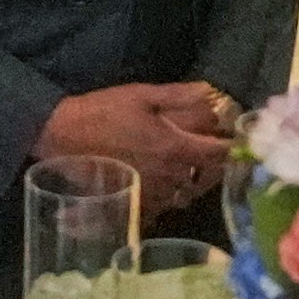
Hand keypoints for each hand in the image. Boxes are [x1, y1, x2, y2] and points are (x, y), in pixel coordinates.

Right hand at [40, 81, 234, 208]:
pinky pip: (164, 206)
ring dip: (192, 182)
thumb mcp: (142, 95)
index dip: (232, 147)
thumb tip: (210, 91)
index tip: (236, 141)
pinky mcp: (135, 205)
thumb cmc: (102, 112)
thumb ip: (179, 95)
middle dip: (213, 165)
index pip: (218, 154)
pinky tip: (163, 183)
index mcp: (175, 148)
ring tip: (188, 168)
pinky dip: (169, 196)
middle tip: (210, 152)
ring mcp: (153, 195)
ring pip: (187, 194)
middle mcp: (170, 176)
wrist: (61, 136)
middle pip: (207, 177)